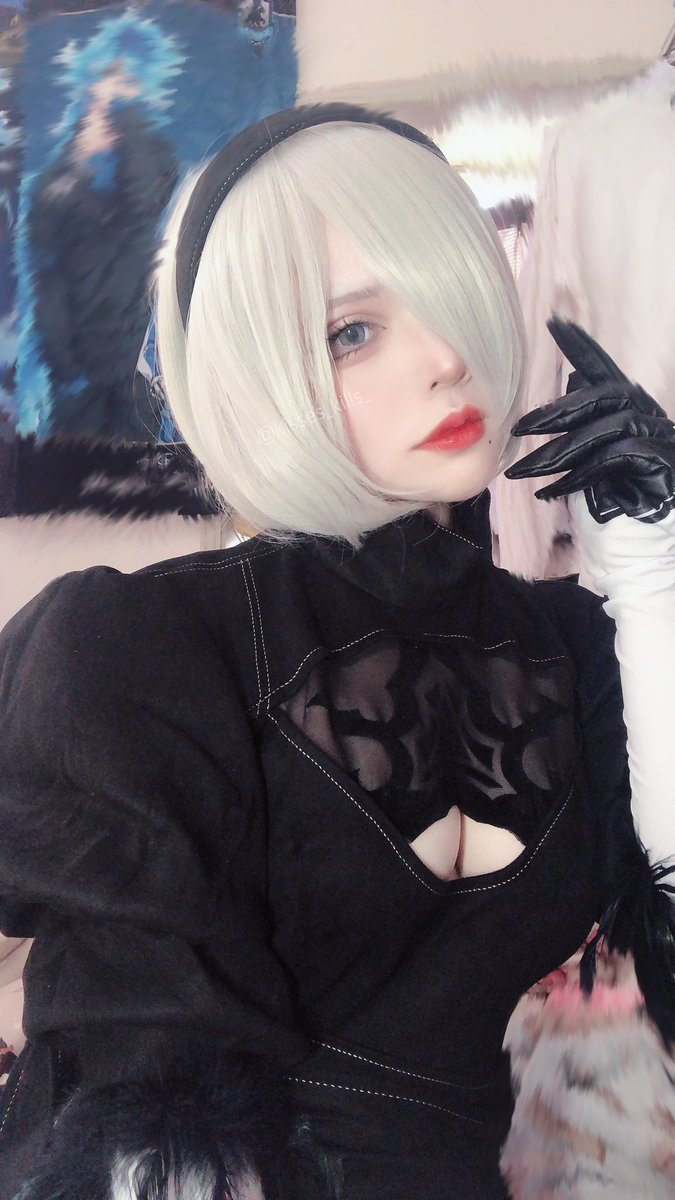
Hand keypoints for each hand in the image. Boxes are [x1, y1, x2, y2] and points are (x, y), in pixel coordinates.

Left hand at [504, 318, 674, 523]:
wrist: (652, 530)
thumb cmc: (621, 494)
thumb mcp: (594, 454)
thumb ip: (585, 419)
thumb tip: (572, 379)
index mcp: (631, 407)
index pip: (604, 370)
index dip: (582, 347)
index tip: (555, 324)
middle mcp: (647, 414)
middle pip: (601, 396)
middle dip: (555, 412)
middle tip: (517, 429)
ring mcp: (658, 435)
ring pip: (604, 429)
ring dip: (558, 452)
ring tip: (523, 471)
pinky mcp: (660, 460)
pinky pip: (614, 458)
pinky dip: (579, 476)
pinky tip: (552, 491)